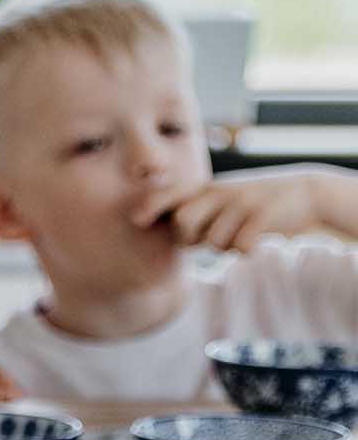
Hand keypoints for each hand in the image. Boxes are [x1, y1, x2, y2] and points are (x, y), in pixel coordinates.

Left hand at [136, 169, 323, 253]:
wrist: (304, 194)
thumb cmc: (250, 206)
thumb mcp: (220, 201)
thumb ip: (192, 212)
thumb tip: (161, 232)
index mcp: (206, 188)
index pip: (170, 194)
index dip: (151, 206)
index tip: (136, 219)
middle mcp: (220, 191)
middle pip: (183, 221)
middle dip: (189, 239)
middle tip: (206, 239)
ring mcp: (242, 201)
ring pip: (214, 241)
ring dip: (224, 247)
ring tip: (238, 235)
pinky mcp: (264, 214)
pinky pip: (241, 246)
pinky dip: (246, 251)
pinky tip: (255, 241)